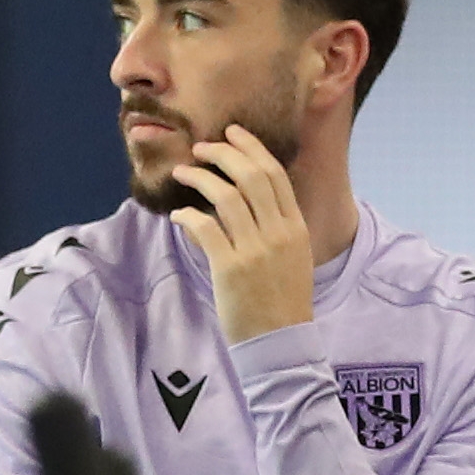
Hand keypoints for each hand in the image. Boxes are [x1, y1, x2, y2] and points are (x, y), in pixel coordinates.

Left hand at [163, 123, 316, 342]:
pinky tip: (178, 215)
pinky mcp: (230, 268)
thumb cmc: (284, 300)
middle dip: (223, 153)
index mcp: (296, 227)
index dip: (251, 148)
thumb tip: (247, 198)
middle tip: (201, 147)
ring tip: (183, 173)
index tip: (232, 133)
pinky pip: (205, 228)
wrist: (280, 341)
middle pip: (251, 176)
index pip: (275, 174)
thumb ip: (277, 225)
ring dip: (200, 178)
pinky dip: (188, 216)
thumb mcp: (293, 256)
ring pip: (226, 196)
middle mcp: (278, 233)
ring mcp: (255, 250)